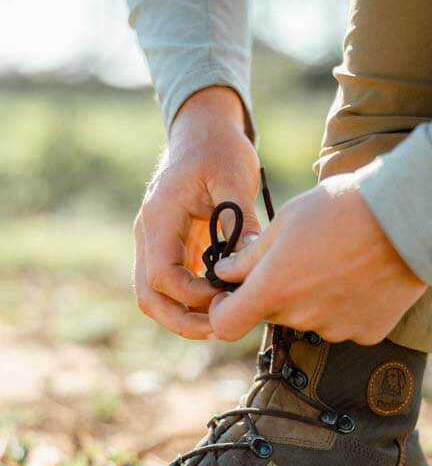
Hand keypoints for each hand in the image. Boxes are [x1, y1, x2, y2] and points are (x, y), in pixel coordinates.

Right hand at [134, 87, 259, 337]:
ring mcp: (157, 244)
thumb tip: (249, 260)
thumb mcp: (233, 175)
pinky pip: (173, 287)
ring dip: (184, 318)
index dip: (190, 295)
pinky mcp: (172, 250)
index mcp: (159, 216)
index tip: (225, 296)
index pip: (161, 273)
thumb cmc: (219, 150)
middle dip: (181, 320)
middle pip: (149, 295)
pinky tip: (222, 306)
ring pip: (156, 297)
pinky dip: (191, 304)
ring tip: (222, 324)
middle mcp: (149, 234)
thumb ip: (239, 218)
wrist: (204, 135)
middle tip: (219, 330)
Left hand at [209, 173, 426, 343]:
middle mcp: (300, 317)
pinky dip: (347, 306)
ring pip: (310, 318)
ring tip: (338, 260)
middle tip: (300, 257)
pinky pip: (345, 323)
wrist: (409, 218)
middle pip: (272, 314)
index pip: (226, 324)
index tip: (230, 293)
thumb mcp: (286, 221)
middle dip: (275, 291)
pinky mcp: (367, 333)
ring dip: (313, 298)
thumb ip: (250, 256)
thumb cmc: (341, 209)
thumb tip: (227, 272)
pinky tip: (362, 276)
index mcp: (273, 290)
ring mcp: (336, 329)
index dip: (223, 310)